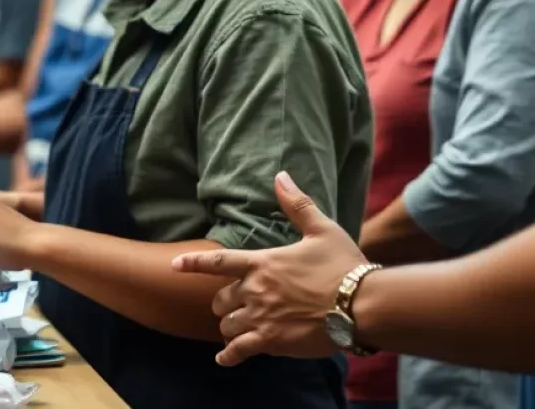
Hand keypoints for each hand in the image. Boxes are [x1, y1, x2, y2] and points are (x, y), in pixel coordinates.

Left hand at [172, 171, 366, 365]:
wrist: (360, 304)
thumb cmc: (342, 264)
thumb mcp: (321, 228)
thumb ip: (296, 204)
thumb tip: (280, 176)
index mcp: (264, 263)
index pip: (219, 262)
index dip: (194, 263)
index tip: (174, 265)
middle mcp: (257, 291)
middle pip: (221, 300)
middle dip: (225, 301)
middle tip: (236, 302)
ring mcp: (262, 319)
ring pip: (227, 326)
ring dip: (230, 325)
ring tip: (239, 325)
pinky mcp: (272, 342)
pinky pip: (238, 352)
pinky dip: (228, 356)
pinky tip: (224, 359)